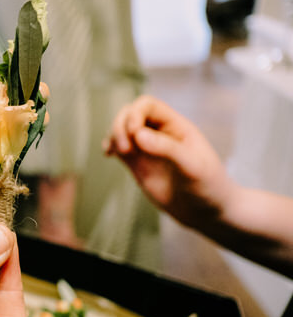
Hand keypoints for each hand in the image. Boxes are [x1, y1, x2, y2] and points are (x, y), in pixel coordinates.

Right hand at [103, 95, 233, 227]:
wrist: (205, 211)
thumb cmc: (207, 185)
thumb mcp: (193, 166)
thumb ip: (167, 149)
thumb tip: (138, 135)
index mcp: (176, 125)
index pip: (147, 105)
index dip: (135, 113)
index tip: (134, 133)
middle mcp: (159, 133)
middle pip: (129, 114)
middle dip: (120, 126)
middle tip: (125, 150)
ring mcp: (146, 148)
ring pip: (121, 129)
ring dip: (114, 136)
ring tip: (119, 153)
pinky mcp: (137, 163)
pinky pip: (118, 147)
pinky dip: (109, 147)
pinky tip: (108, 154)